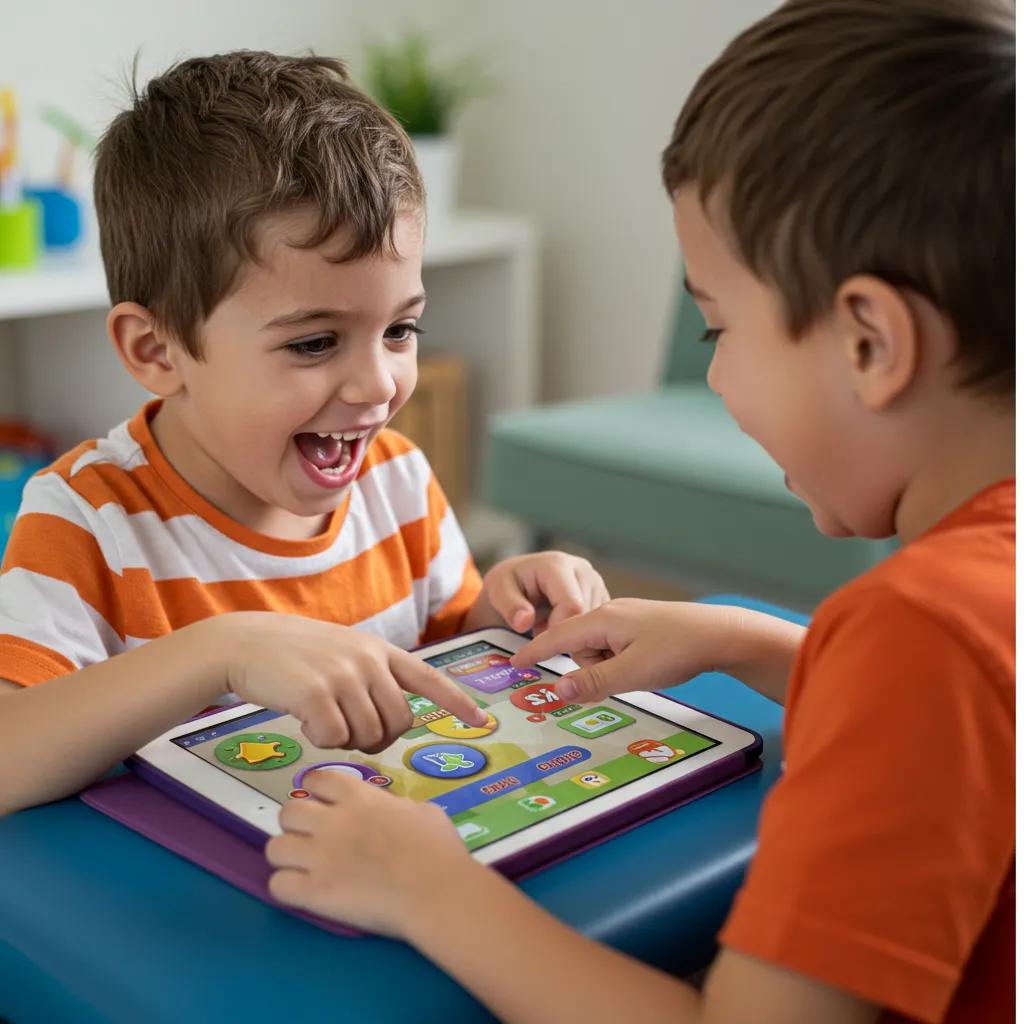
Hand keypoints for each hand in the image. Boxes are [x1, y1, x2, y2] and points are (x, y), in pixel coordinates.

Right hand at [219, 611, 487, 752]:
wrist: (246, 643)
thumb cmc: (294, 656)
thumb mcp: (343, 652)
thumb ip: (371, 676)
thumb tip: (392, 720)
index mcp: (379, 650)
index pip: (429, 677)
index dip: (457, 702)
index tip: (481, 721)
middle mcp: (369, 660)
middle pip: (399, 722)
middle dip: (379, 739)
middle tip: (349, 733)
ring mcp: (344, 675)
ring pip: (368, 735)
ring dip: (347, 740)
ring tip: (322, 719)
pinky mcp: (317, 693)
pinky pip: (335, 740)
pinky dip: (320, 740)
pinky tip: (303, 720)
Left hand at [266, 769, 474, 937]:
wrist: (436, 892)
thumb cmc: (439, 850)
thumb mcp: (422, 811)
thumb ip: (396, 806)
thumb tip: (392, 812)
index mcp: (359, 796)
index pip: (316, 779)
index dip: (315, 792)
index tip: (324, 804)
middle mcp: (332, 821)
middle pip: (287, 812)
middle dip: (296, 825)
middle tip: (313, 839)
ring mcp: (319, 856)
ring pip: (274, 848)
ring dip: (288, 856)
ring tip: (304, 868)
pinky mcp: (314, 892)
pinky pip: (277, 885)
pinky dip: (288, 888)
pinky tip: (305, 892)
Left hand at [479, 551, 609, 634]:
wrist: (519, 579)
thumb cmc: (508, 584)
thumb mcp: (497, 591)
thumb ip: (509, 606)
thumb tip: (524, 622)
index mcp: (558, 565)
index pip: (571, 605)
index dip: (558, 630)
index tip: (540, 643)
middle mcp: (582, 570)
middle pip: (586, 615)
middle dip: (566, 634)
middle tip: (540, 634)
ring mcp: (595, 582)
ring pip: (596, 622)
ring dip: (575, 635)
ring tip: (547, 628)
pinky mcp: (602, 596)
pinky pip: (600, 624)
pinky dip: (583, 635)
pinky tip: (562, 631)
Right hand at [510, 599, 747, 702]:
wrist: (721, 634)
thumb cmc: (677, 650)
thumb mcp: (632, 673)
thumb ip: (592, 682)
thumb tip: (557, 689)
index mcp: (602, 619)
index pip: (556, 635)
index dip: (534, 651)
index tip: (514, 662)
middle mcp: (610, 613)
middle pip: (579, 645)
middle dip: (588, 668)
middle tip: (617, 679)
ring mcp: (627, 617)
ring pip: (599, 648)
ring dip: (608, 667)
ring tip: (639, 673)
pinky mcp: (641, 625)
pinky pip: (615, 646)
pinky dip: (620, 661)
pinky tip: (644, 667)